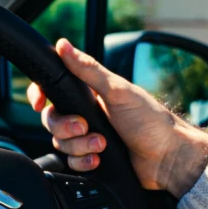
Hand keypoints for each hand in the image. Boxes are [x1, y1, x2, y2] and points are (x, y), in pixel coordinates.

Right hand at [27, 38, 207, 198]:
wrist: (168, 159)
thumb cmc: (151, 121)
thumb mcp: (118, 91)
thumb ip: (88, 69)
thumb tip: (64, 45)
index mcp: (90, 95)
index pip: (53, 91)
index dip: (40, 96)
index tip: (39, 104)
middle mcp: (87, 115)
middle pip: (52, 121)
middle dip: (66, 127)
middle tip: (86, 127)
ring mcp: (88, 138)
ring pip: (61, 143)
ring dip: (79, 146)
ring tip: (102, 146)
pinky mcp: (92, 159)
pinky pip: (72, 162)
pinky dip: (83, 162)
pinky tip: (99, 160)